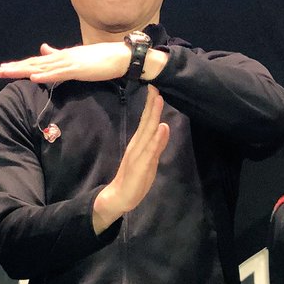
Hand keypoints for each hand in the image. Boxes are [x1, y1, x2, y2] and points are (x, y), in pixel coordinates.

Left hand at [0, 42, 129, 83]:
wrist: (118, 56)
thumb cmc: (98, 58)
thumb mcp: (74, 56)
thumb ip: (58, 54)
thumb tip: (43, 48)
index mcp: (59, 57)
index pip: (35, 62)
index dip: (19, 65)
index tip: (3, 69)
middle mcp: (60, 58)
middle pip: (33, 64)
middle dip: (15, 68)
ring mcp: (68, 63)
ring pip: (42, 67)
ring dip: (24, 70)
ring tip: (8, 73)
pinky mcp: (77, 69)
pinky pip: (59, 73)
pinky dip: (46, 75)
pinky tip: (34, 78)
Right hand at [92, 86, 169, 233]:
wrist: (119, 197)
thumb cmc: (135, 179)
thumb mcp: (150, 160)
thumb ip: (157, 145)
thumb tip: (164, 126)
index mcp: (139, 143)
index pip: (147, 121)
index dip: (152, 106)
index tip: (156, 89)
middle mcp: (138, 145)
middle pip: (146, 122)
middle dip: (152, 105)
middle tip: (156, 86)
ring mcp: (138, 155)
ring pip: (147, 132)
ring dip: (153, 116)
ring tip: (158, 100)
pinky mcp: (140, 166)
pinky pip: (149, 151)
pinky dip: (156, 139)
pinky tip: (161, 128)